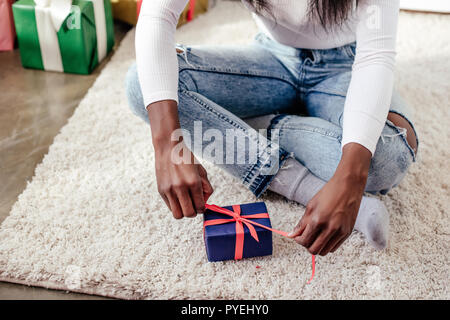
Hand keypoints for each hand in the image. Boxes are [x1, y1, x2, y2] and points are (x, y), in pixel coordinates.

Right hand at [146, 99, 213, 218]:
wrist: (168, 148)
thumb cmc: (187, 158)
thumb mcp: (201, 170)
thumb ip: (206, 187)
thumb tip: (205, 201)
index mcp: (193, 182)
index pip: (200, 206)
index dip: (203, 208)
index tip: (202, 205)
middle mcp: (181, 187)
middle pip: (189, 214)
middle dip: (194, 212)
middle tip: (194, 205)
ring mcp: (169, 189)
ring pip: (178, 214)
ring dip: (183, 212)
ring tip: (185, 203)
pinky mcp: (161, 190)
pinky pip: (170, 207)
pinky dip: (175, 205)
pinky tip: (178, 196)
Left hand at [288, 143, 371, 255]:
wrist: (348, 185)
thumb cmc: (328, 192)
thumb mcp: (311, 206)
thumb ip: (301, 223)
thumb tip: (291, 235)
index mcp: (318, 220)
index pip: (304, 240)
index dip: (298, 240)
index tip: (297, 236)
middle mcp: (330, 228)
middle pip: (314, 250)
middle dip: (306, 245)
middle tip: (305, 238)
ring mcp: (341, 232)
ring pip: (324, 251)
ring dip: (317, 247)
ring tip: (314, 236)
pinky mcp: (348, 232)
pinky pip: (334, 247)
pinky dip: (326, 245)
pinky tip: (323, 236)